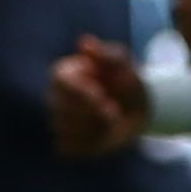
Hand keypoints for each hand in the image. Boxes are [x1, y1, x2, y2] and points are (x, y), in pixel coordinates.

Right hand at [48, 38, 151, 156]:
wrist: (136, 108)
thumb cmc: (126, 80)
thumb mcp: (123, 64)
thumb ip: (106, 54)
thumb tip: (84, 42)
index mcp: (63, 74)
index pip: (60, 84)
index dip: (82, 94)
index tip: (102, 97)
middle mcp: (54, 98)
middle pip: (62, 111)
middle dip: (92, 114)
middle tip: (114, 110)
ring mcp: (58, 122)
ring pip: (66, 131)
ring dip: (94, 130)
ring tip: (111, 122)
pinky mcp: (65, 143)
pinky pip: (69, 149)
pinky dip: (89, 145)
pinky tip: (102, 136)